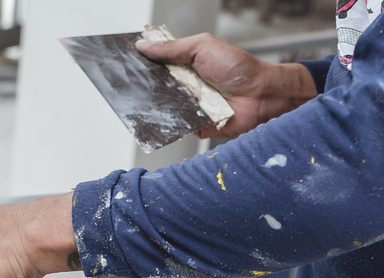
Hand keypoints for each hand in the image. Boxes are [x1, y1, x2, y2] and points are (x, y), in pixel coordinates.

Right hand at [136, 33, 317, 138]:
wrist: (260, 95)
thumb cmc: (238, 67)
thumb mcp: (202, 48)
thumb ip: (172, 48)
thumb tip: (142, 45)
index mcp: (185, 64)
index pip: (157, 63)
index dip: (142, 63)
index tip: (123, 61)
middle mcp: (185, 85)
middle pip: (156, 86)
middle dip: (143, 85)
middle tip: (127, 83)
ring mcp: (189, 105)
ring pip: (163, 107)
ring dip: (155, 104)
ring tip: (140, 100)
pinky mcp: (194, 124)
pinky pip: (176, 125)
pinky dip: (170, 123)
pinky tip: (161, 118)